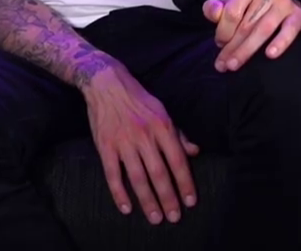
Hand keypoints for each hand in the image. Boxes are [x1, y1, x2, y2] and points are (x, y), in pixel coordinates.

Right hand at [82, 64, 199, 225]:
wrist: (107, 83)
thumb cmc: (138, 99)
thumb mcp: (163, 111)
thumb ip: (178, 134)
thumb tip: (195, 152)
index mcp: (162, 126)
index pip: (177, 160)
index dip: (185, 182)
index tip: (190, 201)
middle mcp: (145, 135)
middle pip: (159, 173)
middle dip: (168, 197)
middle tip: (174, 217)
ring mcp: (124, 142)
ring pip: (137, 177)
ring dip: (147, 200)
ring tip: (155, 218)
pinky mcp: (105, 146)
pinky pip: (112, 174)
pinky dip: (119, 193)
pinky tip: (127, 208)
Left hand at [201, 0, 300, 71]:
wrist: (282, 0)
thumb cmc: (251, 6)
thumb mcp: (231, 3)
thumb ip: (215, 8)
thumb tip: (214, 14)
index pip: (231, 12)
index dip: (222, 31)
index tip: (219, 44)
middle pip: (246, 23)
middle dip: (232, 47)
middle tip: (223, 65)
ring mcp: (284, 2)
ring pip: (264, 28)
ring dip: (247, 49)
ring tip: (235, 65)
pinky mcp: (298, 15)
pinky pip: (289, 30)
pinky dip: (280, 42)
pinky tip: (270, 54)